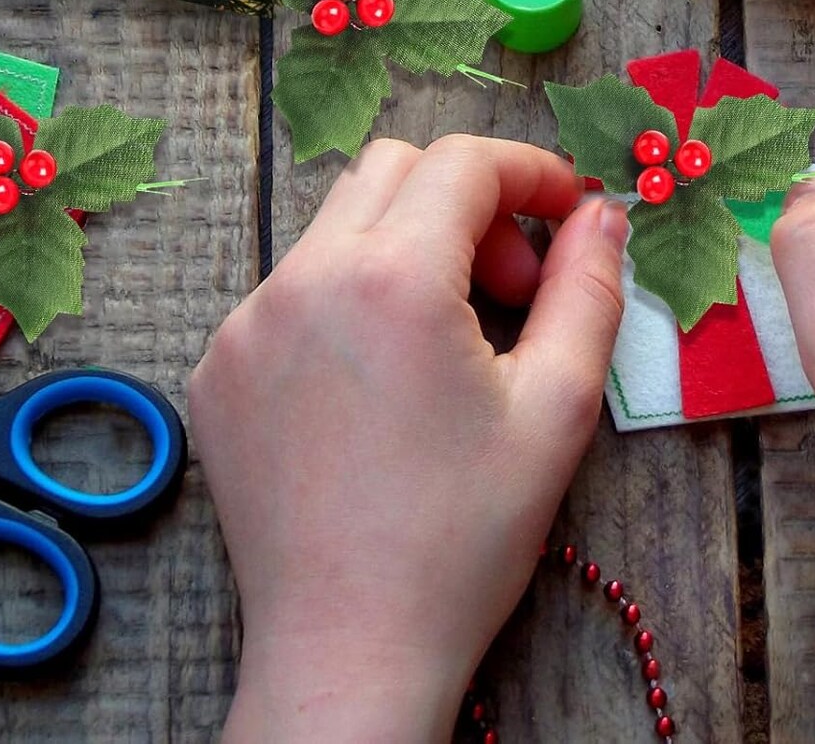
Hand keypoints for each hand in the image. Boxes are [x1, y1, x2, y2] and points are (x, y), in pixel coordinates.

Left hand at [189, 136, 626, 743]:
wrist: (348, 652)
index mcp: (390, 280)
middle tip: (509, 286)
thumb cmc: (464, 538)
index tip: (567, 209)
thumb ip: (588, 289)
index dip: (528, 170)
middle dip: (466, 201)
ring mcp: (246, 323)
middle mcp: (303, 280)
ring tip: (446, 337)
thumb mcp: (558, 407)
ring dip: (405, 245)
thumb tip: (598, 215)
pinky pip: (291, 287)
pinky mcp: (217, 367)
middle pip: (392, 171)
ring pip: (338, 224)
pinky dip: (347, 297)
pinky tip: (378, 380)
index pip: (461, 162)